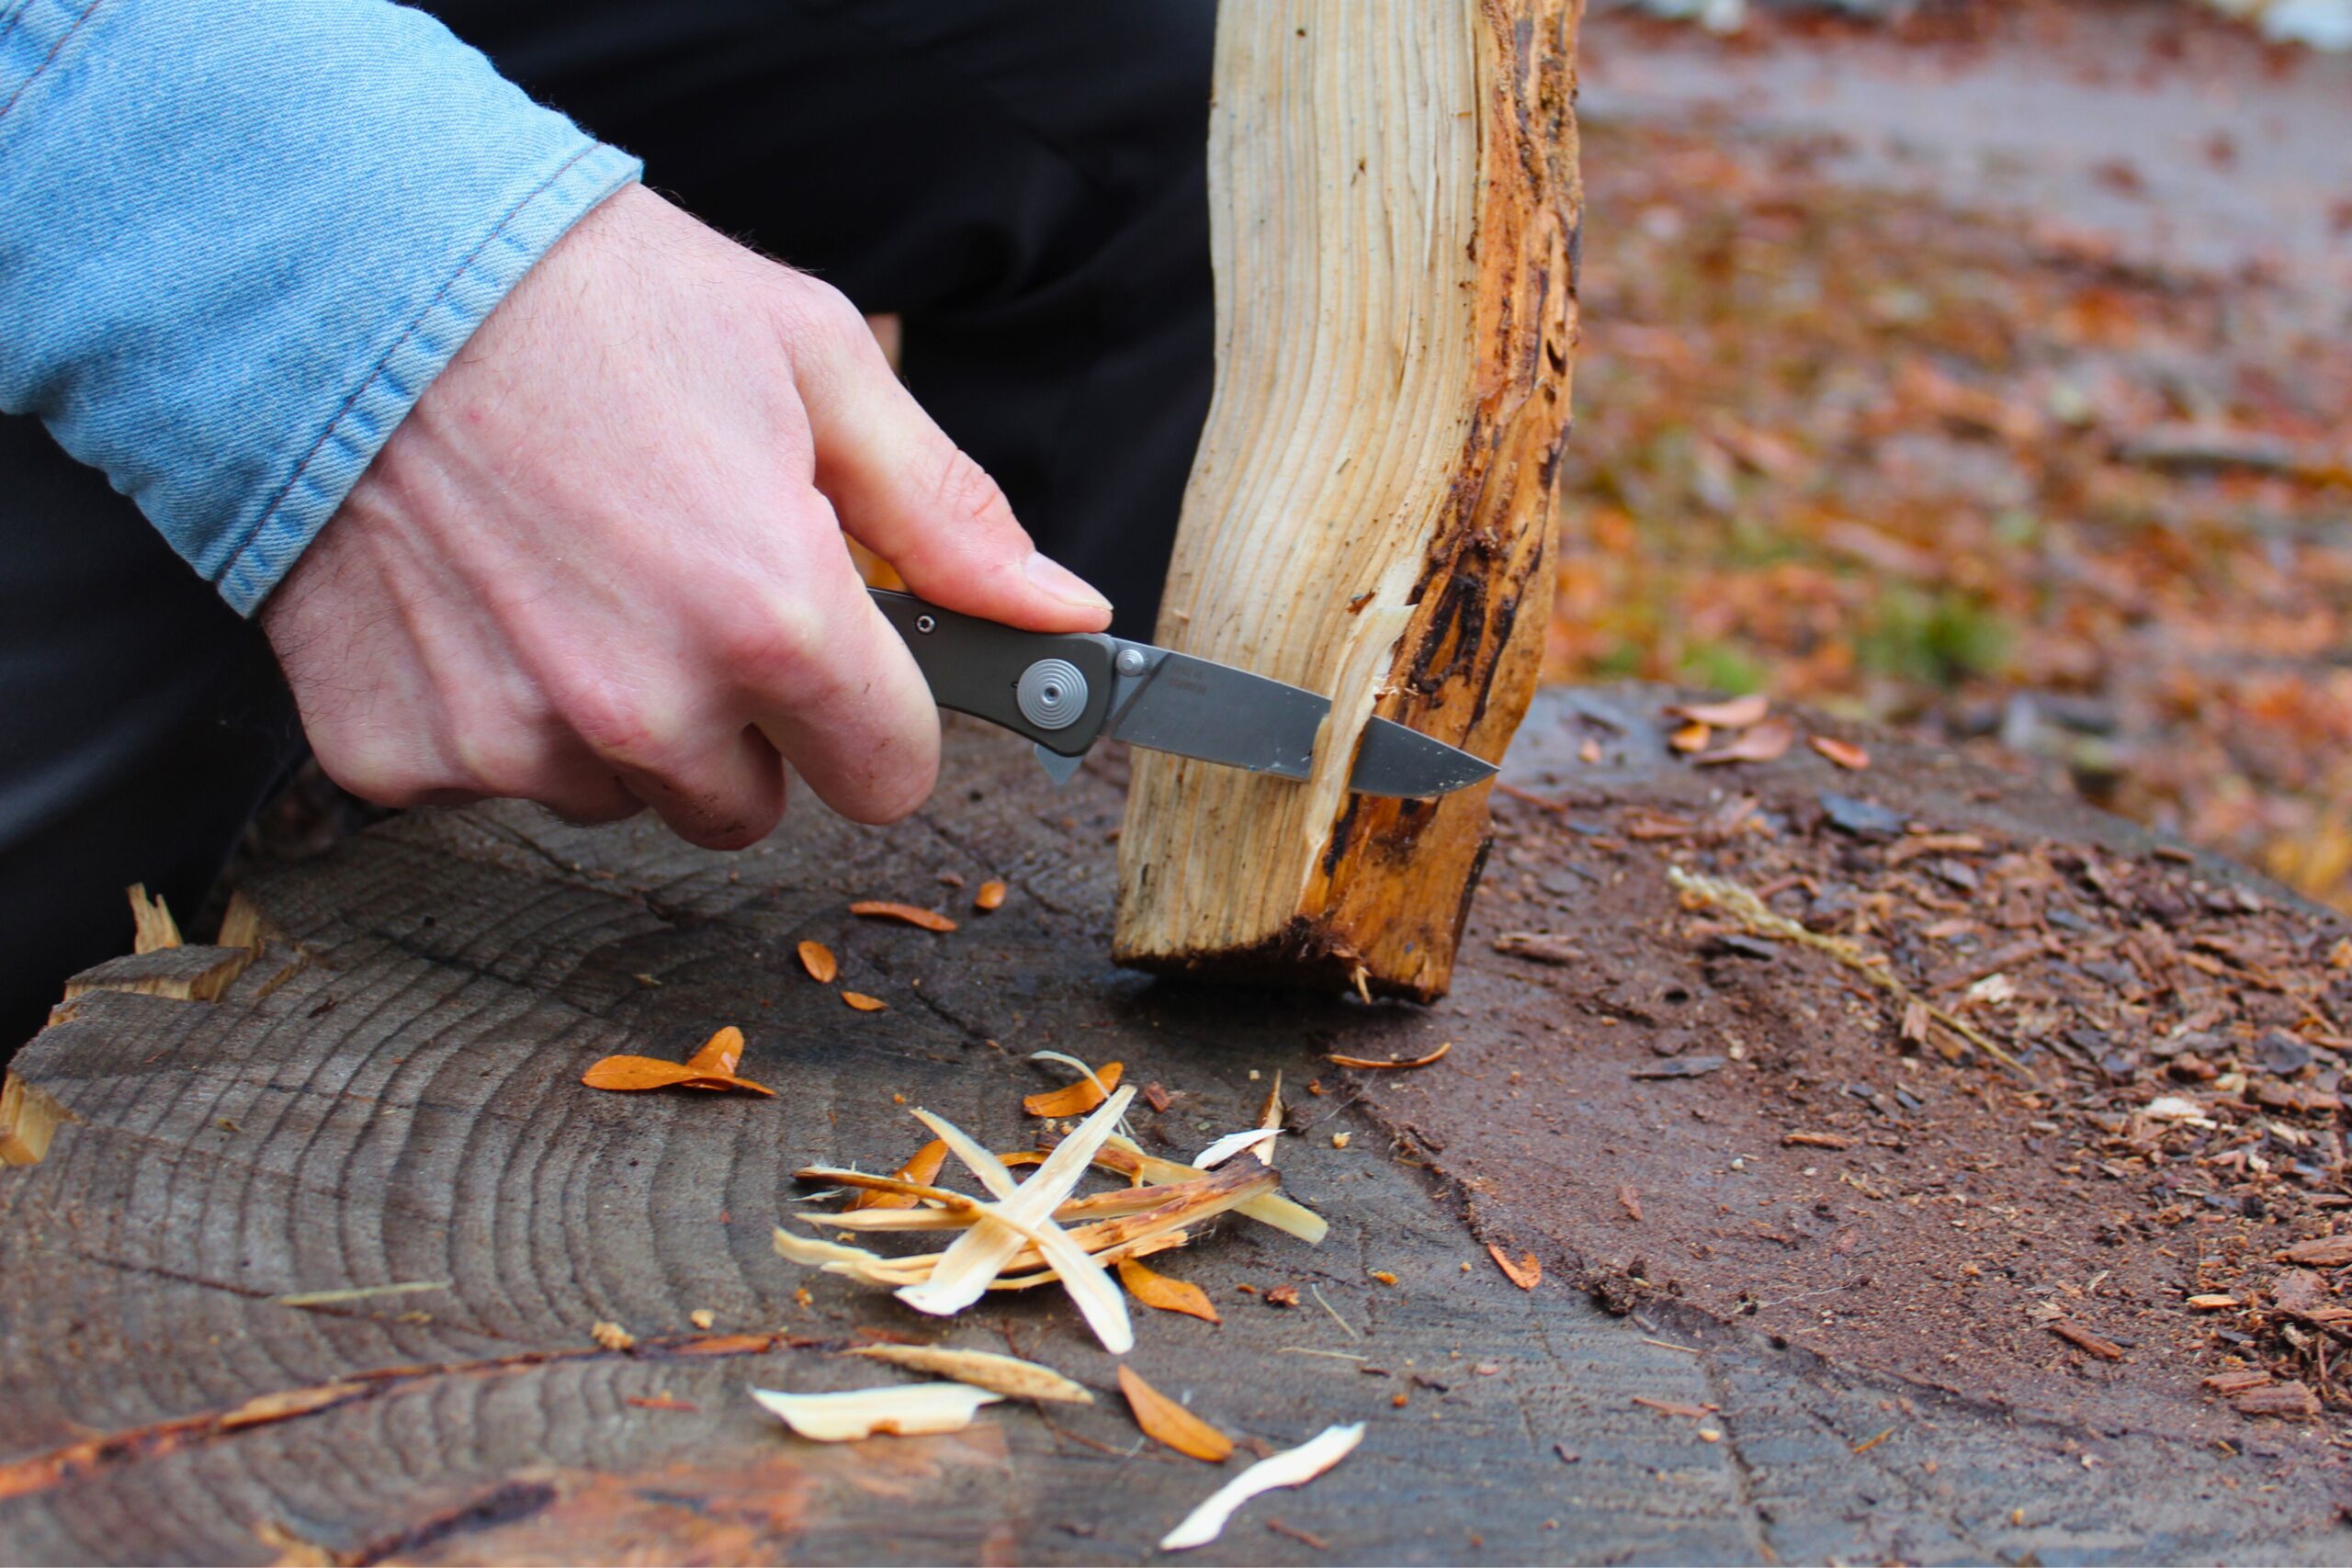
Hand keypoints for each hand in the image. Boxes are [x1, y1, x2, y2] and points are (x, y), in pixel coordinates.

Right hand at [262, 184, 1110, 847]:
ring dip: (616, 721)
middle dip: (740, 722)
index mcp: (772, 620)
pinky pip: (492, 781)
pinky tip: (479, 599)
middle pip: (749, 807)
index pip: (888, 779)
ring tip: (571, 573)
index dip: (876, 720)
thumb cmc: (597, 304)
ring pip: (620, 796)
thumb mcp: (815, 364)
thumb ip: (947, 514)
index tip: (843, 666)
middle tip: (684, 587)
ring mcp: (513, 742)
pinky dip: (494, 711)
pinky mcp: (402, 753)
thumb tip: (1063, 613)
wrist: (351, 274)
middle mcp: (645, 707)